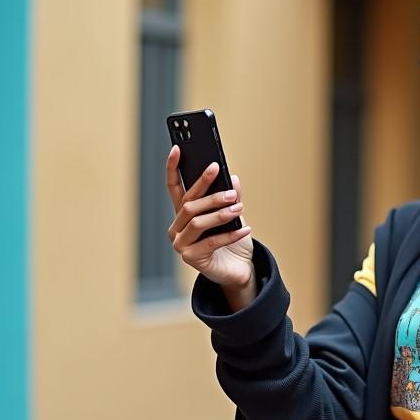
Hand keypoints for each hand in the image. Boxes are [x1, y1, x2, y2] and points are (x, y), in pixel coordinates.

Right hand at [166, 145, 253, 292]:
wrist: (239, 270)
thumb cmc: (233, 242)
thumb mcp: (234, 215)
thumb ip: (230, 197)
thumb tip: (233, 178)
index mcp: (184, 213)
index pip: (174, 187)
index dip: (173, 168)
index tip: (178, 148)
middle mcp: (177, 228)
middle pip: (189, 205)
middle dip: (210, 194)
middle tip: (230, 190)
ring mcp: (181, 244)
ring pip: (197, 222)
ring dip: (220, 214)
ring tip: (238, 207)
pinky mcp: (191, 258)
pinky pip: (211, 242)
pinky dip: (230, 235)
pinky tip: (245, 229)